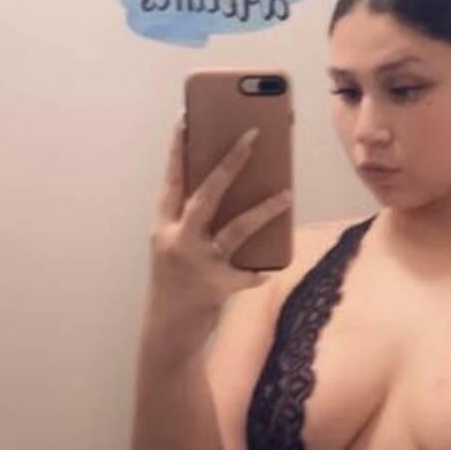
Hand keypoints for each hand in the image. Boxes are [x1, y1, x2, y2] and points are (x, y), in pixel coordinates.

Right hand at [148, 115, 291, 312]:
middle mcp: (177, 240)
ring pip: (237, 229)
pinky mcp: (218, 287)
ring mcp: (198, 263)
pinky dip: (259, 270)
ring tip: (288, 193)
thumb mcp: (175, 246)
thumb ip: (194, 220)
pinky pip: (248, 273)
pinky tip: (270, 268)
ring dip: (264, 210)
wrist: (167, 332)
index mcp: (163, 225)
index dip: (178, 149)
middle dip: (230, 163)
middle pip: (206, 193)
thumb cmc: (176, 280)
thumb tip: (235, 187)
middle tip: (253, 135)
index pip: (172, 179)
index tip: (186, 117)